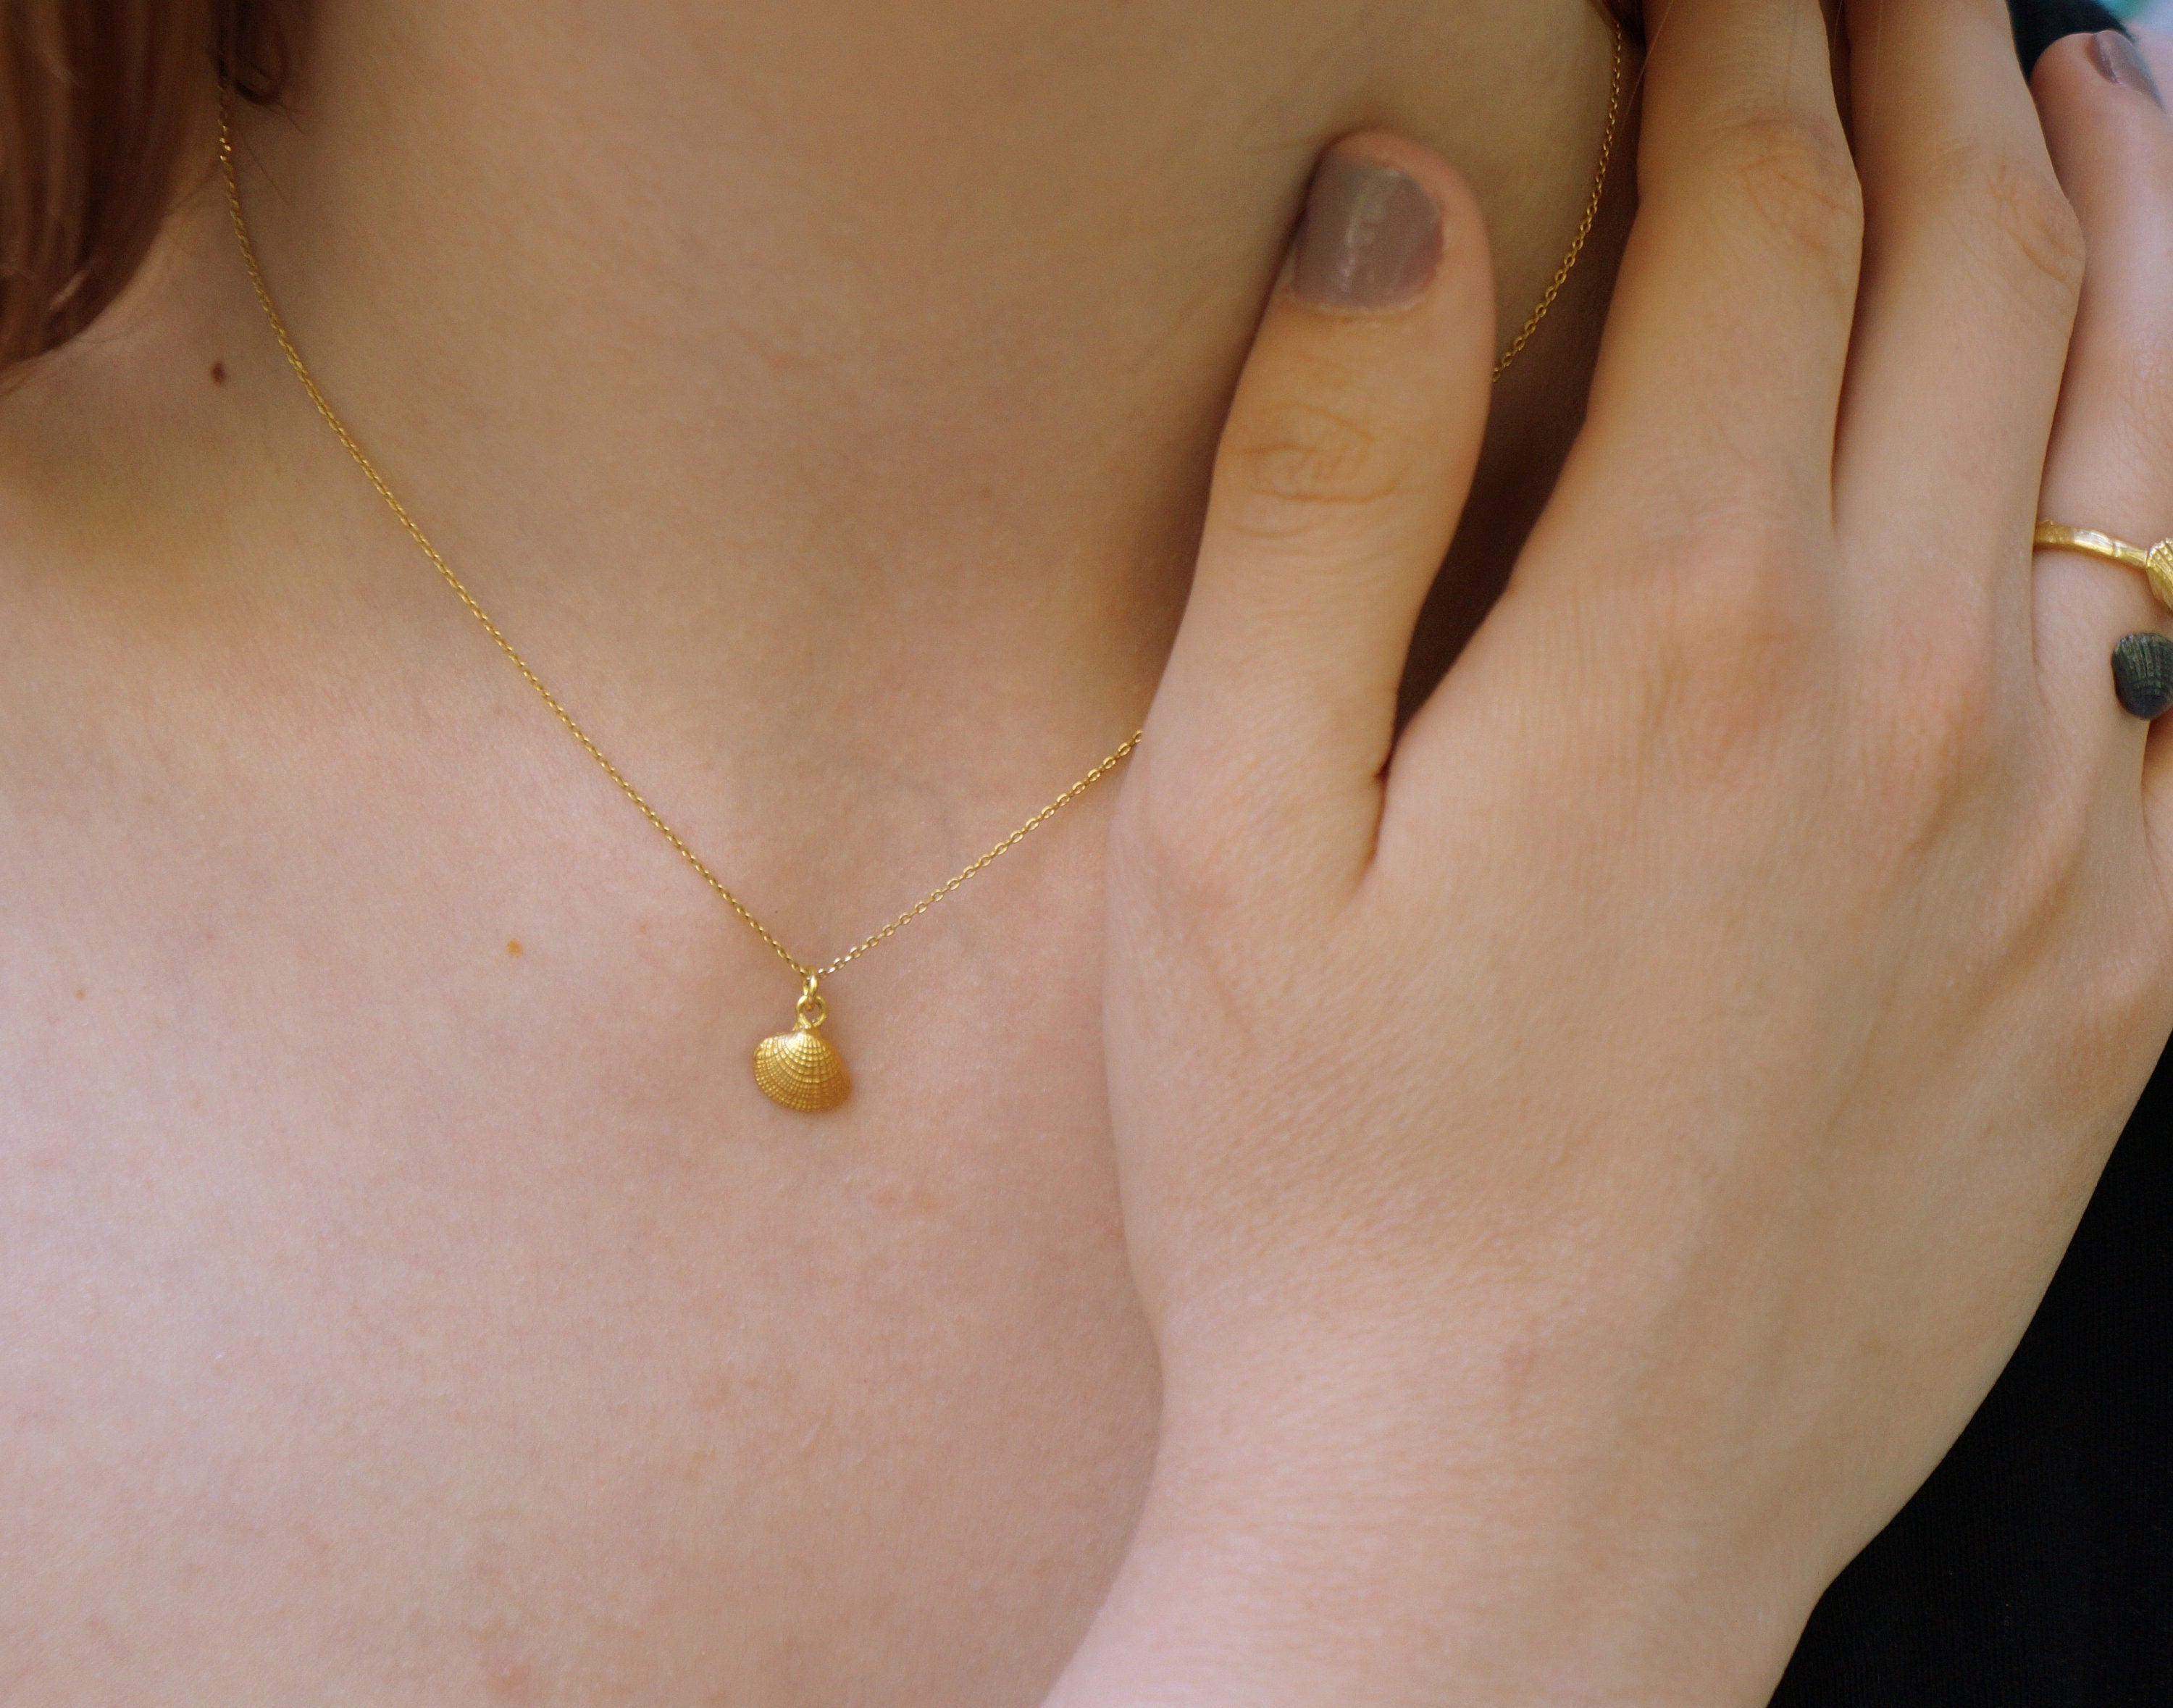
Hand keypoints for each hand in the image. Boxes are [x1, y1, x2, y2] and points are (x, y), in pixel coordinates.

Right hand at [1054, 3, 2172, 1702]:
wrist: (1507, 1528)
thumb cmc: (1316, 1190)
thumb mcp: (1231, 829)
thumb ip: (1322, 480)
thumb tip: (1396, 190)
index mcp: (1676, 634)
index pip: (1756, 221)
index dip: (1737, 41)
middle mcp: (1914, 700)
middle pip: (1974, 272)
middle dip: (1931, 66)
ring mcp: (2056, 847)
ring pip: (2151, 429)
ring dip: (2123, 218)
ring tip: (2087, 87)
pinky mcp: (2117, 990)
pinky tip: (2165, 448)